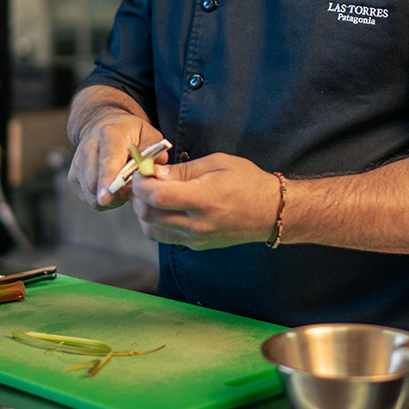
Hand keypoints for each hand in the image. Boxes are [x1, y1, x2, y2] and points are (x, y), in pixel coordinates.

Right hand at [68, 111, 165, 209]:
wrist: (101, 124)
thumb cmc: (129, 132)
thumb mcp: (147, 133)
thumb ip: (153, 150)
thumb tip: (150, 168)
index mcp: (110, 134)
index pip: (107, 160)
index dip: (107, 179)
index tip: (107, 196)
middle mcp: (88, 147)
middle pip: (93, 182)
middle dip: (114, 196)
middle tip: (132, 189)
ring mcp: (78, 163)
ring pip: (90, 194)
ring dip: (110, 199)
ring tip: (123, 185)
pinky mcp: (73, 176)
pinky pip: (88, 198)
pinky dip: (103, 199)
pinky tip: (112, 186)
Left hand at [130, 153, 280, 249]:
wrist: (271, 211)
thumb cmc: (247, 181)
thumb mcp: (217, 163)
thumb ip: (183, 170)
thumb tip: (154, 173)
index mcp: (203, 199)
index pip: (156, 196)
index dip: (141, 181)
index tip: (143, 169)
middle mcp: (197, 224)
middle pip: (148, 214)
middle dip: (137, 195)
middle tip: (143, 180)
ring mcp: (196, 238)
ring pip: (151, 230)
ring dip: (144, 211)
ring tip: (152, 193)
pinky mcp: (197, 245)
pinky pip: (165, 237)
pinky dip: (156, 222)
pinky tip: (165, 207)